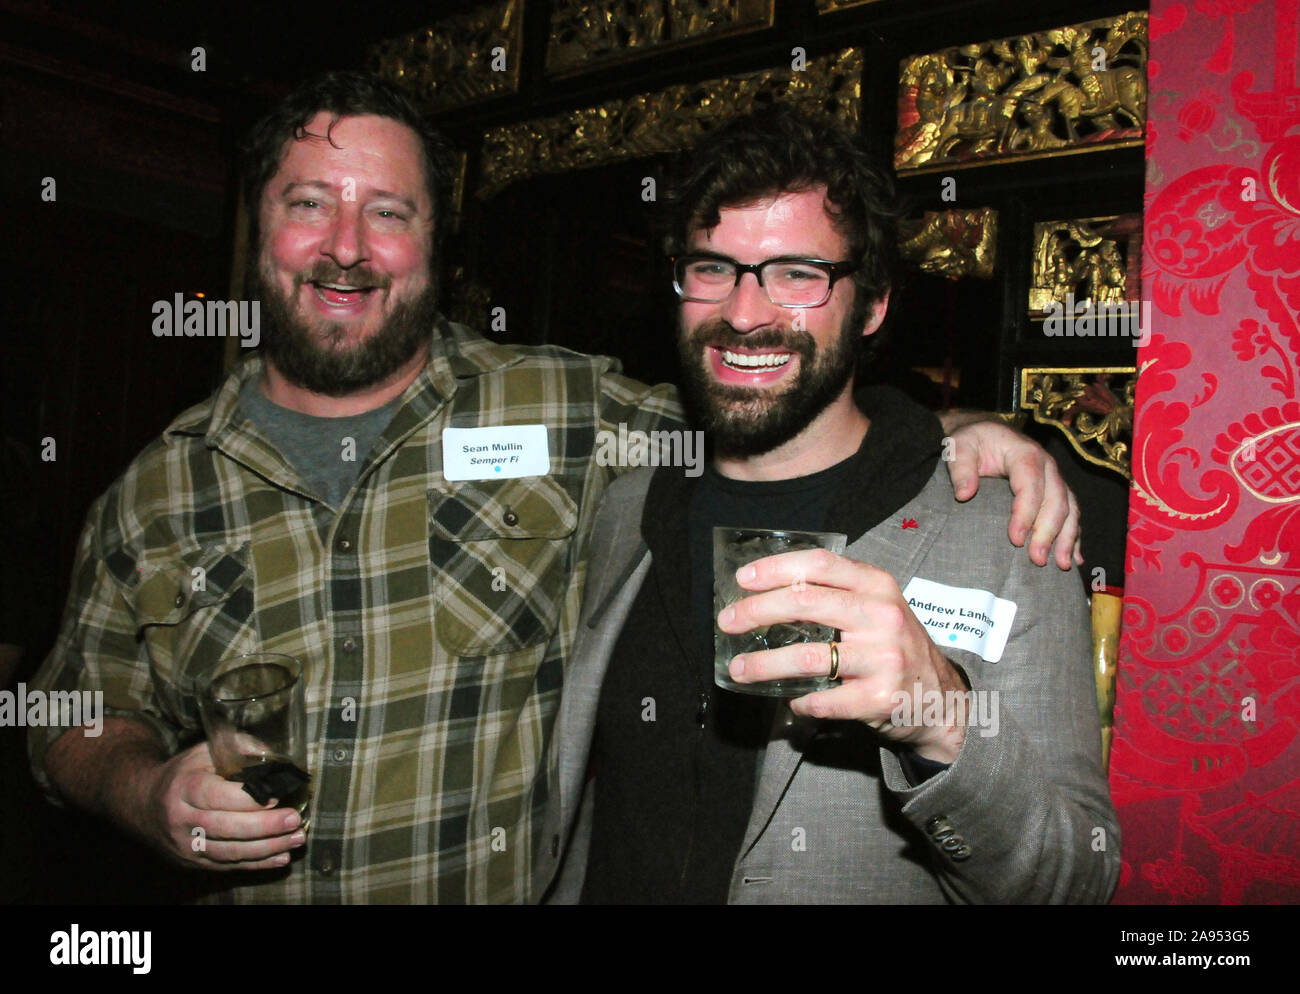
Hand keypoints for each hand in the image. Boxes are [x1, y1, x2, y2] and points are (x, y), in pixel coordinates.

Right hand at [143, 742, 305, 869]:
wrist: (144, 804)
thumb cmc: (185, 773)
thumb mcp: (206, 751)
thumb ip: (242, 749)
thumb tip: (277, 759)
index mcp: (184, 789)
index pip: (216, 796)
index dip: (247, 799)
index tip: (277, 796)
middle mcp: (182, 820)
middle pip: (225, 828)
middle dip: (265, 826)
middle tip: (295, 819)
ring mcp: (186, 846)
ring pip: (229, 852)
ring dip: (267, 848)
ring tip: (297, 838)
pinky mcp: (193, 862)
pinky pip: (228, 866)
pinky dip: (257, 864)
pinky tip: (281, 857)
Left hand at [718, 549, 968, 763]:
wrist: (943, 700)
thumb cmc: (895, 647)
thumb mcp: (879, 608)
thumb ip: (837, 594)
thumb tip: (767, 591)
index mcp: (877, 586)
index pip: (819, 565)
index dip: (775, 568)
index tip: (743, 578)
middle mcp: (882, 617)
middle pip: (804, 603)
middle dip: (756, 611)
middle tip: (727, 622)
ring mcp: (883, 658)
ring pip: (806, 657)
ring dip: (763, 664)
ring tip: (739, 668)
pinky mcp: (880, 698)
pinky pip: (824, 700)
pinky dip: (799, 701)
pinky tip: (791, 701)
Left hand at [940, 414, 1080, 569]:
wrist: (984, 433)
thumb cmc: (971, 441)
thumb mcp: (958, 447)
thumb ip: (960, 467)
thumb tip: (964, 494)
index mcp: (1024, 452)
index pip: (1030, 484)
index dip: (1026, 513)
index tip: (1016, 539)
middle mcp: (1046, 465)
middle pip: (1055, 500)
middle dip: (1048, 532)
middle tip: (1037, 559)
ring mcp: (1053, 479)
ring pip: (1069, 509)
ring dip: (1067, 538)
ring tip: (1060, 564)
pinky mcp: (1054, 491)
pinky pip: (1071, 513)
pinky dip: (1074, 535)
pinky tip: (1074, 557)